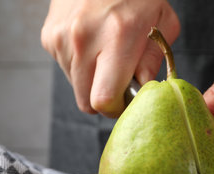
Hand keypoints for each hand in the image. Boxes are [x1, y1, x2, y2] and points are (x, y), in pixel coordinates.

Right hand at [41, 0, 179, 117]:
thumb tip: (141, 90)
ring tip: (106, 54)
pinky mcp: (49, 36)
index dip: (116, 109)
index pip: (104, 100)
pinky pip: (66, 69)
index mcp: (117, 37)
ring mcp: (62, 38)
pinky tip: (92, 44)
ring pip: (76, 87)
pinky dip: (80, 65)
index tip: (126, 102)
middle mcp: (84, 39)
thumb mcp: (164, 23)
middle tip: (119, 83)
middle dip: (104, 100)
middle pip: (86, 102)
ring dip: (92, 80)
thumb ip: (154, 62)